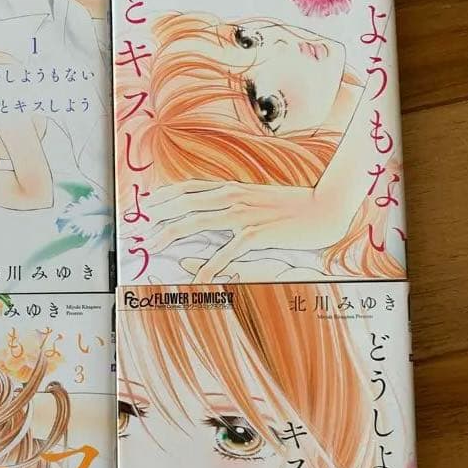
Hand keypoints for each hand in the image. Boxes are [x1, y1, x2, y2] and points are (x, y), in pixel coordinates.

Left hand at [145, 179, 337, 282]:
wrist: (325, 208)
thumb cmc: (294, 206)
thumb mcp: (260, 198)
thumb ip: (237, 201)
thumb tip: (218, 206)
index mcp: (233, 188)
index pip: (190, 189)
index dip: (166, 197)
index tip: (148, 208)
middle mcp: (233, 197)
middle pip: (186, 204)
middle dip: (160, 219)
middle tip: (143, 235)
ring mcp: (244, 214)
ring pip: (197, 222)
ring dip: (170, 235)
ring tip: (153, 248)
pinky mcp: (257, 233)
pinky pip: (226, 252)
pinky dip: (209, 266)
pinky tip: (196, 280)